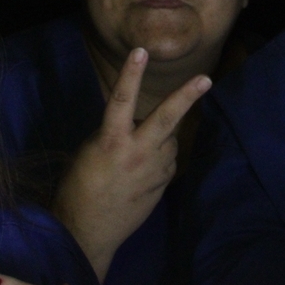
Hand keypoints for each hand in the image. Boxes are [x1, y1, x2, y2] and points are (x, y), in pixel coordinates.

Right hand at [53, 48, 210, 279]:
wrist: (88, 233)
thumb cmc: (79, 188)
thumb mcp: (90, 152)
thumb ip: (115, 133)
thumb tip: (135, 123)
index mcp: (110, 142)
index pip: (121, 100)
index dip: (131, 74)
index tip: (141, 51)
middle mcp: (137, 153)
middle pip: (167, 118)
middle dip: (187, 96)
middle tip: (206, 79)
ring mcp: (154, 170)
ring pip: (168, 139)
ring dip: (159, 137)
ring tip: (135, 155)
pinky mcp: (163, 184)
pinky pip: (167, 160)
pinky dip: (159, 157)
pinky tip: (141, 172)